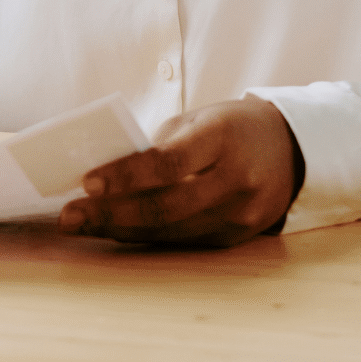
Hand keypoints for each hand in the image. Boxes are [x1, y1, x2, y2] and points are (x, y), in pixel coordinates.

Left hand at [58, 97, 301, 246]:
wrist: (290, 147)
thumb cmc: (230, 127)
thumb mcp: (198, 120)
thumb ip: (158, 146)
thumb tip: (105, 175)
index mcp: (225, 137)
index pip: (170, 162)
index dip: (126, 176)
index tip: (87, 182)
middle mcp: (238, 180)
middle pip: (167, 206)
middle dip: (112, 214)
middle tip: (70, 216)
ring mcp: (242, 214)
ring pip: (172, 231)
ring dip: (121, 230)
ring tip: (82, 225)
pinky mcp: (238, 237)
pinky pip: (184, 242)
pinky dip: (146, 236)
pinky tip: (115, 231)